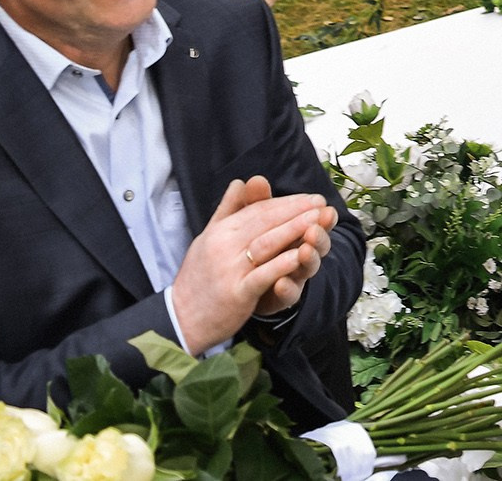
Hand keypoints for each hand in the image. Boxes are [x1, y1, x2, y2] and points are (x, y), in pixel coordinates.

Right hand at [165, 177, 336, 350]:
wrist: (180, 318)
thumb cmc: (198, 277)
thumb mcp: (209, 238)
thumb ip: (228, 210)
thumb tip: (240, 181)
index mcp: (220, 231)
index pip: (258, 210)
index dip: (286, 202)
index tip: (310, 197)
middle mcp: (223, 246)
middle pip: (265, 222)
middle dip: (296, 210)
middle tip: (321, 202)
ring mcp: (230, 269)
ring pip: (267, 243)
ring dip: (295, 229)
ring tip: (318, 220)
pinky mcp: (236, 293)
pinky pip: (263, 275)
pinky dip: (282, 264)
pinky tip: (301, 254)